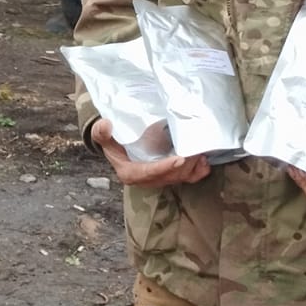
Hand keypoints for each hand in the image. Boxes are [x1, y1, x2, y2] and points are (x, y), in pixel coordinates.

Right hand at [91, 118, 210, 187]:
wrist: (120, 150)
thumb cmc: (114, 144)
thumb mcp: (104, 138)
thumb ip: (102, 133)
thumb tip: (105, 124)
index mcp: (131, 173)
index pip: (149, 172)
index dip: (164, 168)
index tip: (179, 160)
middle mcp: (147, 180)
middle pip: (169, 177)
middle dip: (184, 166)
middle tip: (196, 149)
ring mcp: (161, 179)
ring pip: (180, 178)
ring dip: (193, 167)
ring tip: (201, 151)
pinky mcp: (171, 176)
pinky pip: (188, 179)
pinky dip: (198, 172)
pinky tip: (204, 160)